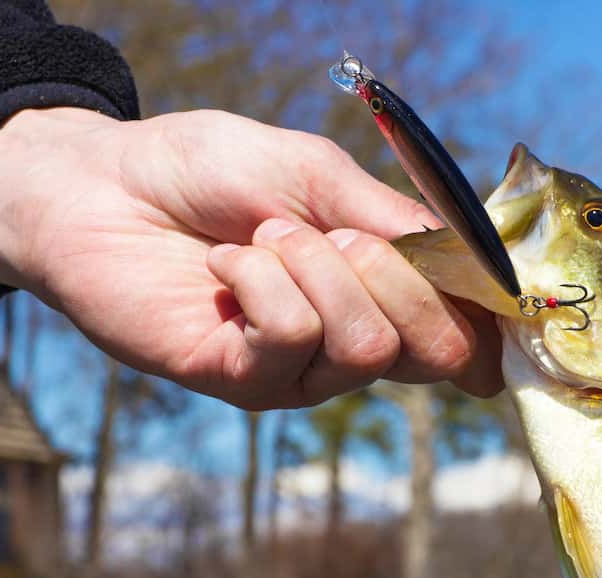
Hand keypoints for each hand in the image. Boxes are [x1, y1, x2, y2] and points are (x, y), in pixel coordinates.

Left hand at [0, 107, 502, 408]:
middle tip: (332, 232)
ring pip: (366, 344)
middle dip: (396, 276)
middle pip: (436, 351)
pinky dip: (260, 279)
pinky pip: (291, 336)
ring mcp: (299, 372)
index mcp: (381, 296)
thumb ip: (393, 223)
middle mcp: (350, 345)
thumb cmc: (208, 171)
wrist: (101, 184)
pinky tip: (221, 267)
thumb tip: (478, 265)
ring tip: (260, 237)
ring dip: (314, 267)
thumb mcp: (316, 176)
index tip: (500, 286)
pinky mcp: (244, 382)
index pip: (464, 333)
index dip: (491, 318)